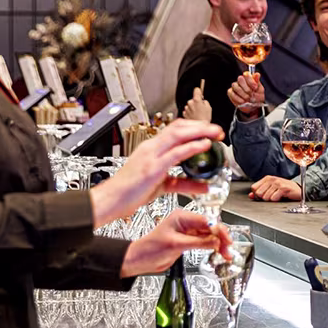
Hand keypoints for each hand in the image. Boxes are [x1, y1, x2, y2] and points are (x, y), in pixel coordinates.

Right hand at [90, 119, 223, 226]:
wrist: (109, 201)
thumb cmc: (129, 193)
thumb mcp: (161, 186)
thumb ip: (183, 184)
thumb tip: (202, 186)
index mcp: (151, 150)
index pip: (174, 130)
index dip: (194, 128)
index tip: (209, 131)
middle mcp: (150, 148)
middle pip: (178, 127)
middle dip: (200, 126)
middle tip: (217, 130)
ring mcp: (151, 156)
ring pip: (178, 134)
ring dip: (200, 131)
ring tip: (215, 133)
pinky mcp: (152, 168)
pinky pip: (176, 153)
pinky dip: (192, 147)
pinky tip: (204, 145)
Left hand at [120, 208, 225, 277]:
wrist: (140, 260)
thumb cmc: (150, 249)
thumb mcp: (176, 245)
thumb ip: (198, 242)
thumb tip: (216, 241)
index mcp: (181, 217)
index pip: (207, 220)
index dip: (219, 230)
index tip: (227, 240)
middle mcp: (186, 222)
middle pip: (210, 227)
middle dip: (221, 238)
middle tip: (228, 249)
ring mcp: (187, 231)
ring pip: (209, 235)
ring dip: (218, 244)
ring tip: (226, 254)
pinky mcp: (188, 240)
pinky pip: (204, 241)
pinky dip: (212, 247)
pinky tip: (218, 252)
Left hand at [181, 80, 211, 123]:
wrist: (199, 128)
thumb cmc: (205, 118)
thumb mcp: (209, 108)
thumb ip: (205, 101)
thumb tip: (202, 101)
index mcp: (196, 100)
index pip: (196, 90)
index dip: (199, 91)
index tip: (200, 93)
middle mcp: (190, 103)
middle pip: (193, 99)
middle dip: (196, 102)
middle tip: (201, 109)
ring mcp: (186, 108)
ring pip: (190, 105)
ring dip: (193, 108)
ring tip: (198, 114)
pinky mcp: (184, 113)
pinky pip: (187, 111)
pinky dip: (190, 113)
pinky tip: (195, 116)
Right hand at [227, 72, 265, 119]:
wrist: (253, 107)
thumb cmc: (257, 97)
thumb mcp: (260, 90)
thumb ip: (257, 82)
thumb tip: (257, 74)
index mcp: (249, 78)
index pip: (247, 74)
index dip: (250, 81)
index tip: (255, 88)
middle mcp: (241, 81)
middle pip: (240, 78)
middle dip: (246, 88)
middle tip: (251, 94)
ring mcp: (235, 86)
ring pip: (235, 86)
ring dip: (242, 93)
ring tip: (248, 99)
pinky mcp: (231, 92)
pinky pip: (231, 93)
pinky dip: (238, 98)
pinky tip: (243, 101)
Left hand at [249, 175, 302, 201]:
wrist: (298, 191)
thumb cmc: (284, 191)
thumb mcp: (271, 190)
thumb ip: (259, 192)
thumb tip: (250, 195)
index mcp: (267, 178)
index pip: (254, 188)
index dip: (257, 195)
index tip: (265, 195)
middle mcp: (272, 179)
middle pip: (258, 193)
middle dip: (264, 198)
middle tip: (272, 196)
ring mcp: (278, 183)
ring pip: (265, 197)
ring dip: (271, 200)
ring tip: (278, 196)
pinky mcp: (283, 188)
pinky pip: (273, 198)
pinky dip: (277, 200)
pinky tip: (282, 197)